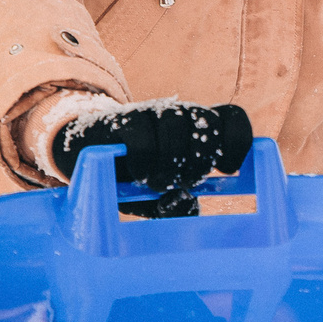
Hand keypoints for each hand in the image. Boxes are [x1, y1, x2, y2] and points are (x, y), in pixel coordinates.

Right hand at [52, 98, 253, 203]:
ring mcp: (151, 114)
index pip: (232, 118)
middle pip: (207, 122)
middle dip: (198, 159)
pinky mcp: (122, 119)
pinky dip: (144, 158)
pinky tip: (140, 174)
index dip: (237, 141)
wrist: (84, 157)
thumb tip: (185, 202)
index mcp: (198, 131)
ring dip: (170, 160)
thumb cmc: (131, 180)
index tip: (226, 170)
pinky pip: (141, 133)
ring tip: (157, 184)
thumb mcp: (158, 200)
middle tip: (182, 182)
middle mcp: (179, 116)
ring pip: (175, 123)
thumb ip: (177, 207)